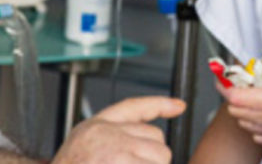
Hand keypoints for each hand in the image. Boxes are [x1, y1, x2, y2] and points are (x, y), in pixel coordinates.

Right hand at [52, 96, 185, 163]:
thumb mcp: (83, 149)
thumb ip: (113, 140)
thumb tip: (150, 144)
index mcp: (94, 129)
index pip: (133, 107)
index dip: (159, 104)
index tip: (178, 106)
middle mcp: (106, 134)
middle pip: (156, 140)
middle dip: (152, 159)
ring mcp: (116, 152)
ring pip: (161, 157)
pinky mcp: (122, 163)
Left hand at [220, 64, 261, 146]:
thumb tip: (252, 72)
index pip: (238, 97)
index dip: (226, 85)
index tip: (222, 77)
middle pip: (238, 111)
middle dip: (234, 95)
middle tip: (240, 81)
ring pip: (247, 124)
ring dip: (244, 109)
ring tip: (255, 94)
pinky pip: (259, 134)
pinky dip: (255, 122)